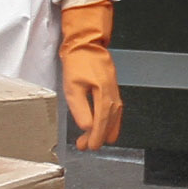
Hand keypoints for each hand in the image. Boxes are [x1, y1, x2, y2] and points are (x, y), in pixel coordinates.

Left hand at [59, 0, 121, 150]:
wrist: (85, 42)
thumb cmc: (77, 61)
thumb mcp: (72, 87)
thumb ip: (80, 109)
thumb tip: (86, 127)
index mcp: (103, 94)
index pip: (101, 122)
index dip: (96, 137)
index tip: (90, 147)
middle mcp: (112, 94)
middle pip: (110, 123)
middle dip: (99, 137)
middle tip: (86, 146)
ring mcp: (114, 91)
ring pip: (114, 117)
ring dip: (105, 130)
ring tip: (95, 140)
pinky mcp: (112, 88)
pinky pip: (115, 110)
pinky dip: (110, 121)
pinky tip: (105, 125)